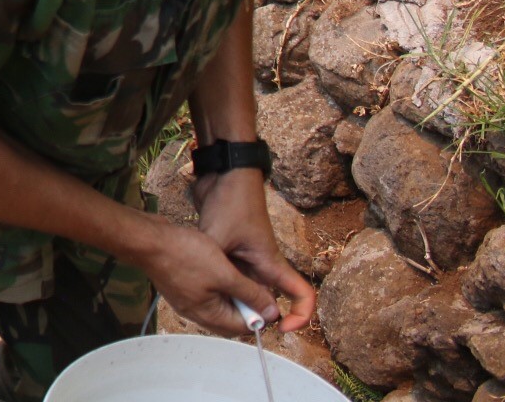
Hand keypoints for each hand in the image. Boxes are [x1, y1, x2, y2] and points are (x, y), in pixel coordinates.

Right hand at [137, 215, 282, 336]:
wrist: (148, 239)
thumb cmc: (185, 255)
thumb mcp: (224, 273)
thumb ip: (249, 293)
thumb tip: (272, 312)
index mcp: (206, 314)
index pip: (242, 328)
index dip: (259, 315)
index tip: (267, 296)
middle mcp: (194, 313)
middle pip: (229, 320)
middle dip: (246, 306)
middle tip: (254, 286)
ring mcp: (185, 300)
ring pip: (217, 306)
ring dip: (231, 295)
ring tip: (238, 274)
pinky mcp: (179, 286)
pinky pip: (204, 295)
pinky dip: (217, 287)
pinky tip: (219, 268)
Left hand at [196, 171, 316, 332]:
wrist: (224, 174)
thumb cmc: (231, 202)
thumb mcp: (219, 237)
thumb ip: (220, 266)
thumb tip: (214, 291)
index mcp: (272, 262)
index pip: (303, 295)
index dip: (300, 317)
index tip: (282, 329)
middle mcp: (264, 263)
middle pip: (267, 299)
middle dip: (253, 314)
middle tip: (230, 324)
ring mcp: (247, 257)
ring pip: (246, 289)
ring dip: (233, 299)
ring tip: (211, 307)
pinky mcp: (232, 250)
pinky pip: (231, 276)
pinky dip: (222, 284)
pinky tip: (202, 287)